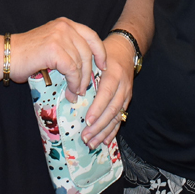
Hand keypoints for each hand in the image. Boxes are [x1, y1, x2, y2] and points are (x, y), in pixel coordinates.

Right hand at [9, 17, 106, 99]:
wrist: (6, 56)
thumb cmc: (25, 56)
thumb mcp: (51, 46)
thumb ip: (68, 51)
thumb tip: (85, 71)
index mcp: (65, 24)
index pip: (91, 36)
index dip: (100, 52)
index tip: (104, 67)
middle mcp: (65, 27)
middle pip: (88, 51)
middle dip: (90, 72)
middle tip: (86, 88)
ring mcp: (60, 36)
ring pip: (81, 63)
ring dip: (81, 81)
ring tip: (76, 93)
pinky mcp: (55, 49)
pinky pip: (73, 70)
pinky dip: (74, 83)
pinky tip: (70, 91)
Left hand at [81, 33, 133, 148]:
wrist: (124, 49)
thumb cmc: (103, 53)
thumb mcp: (93, 57)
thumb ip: (83, 71)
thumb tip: (67, 91)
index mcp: (113, 74)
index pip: (106, 94)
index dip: (97, 109)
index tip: (87, 121)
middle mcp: (122, 86)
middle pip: (112, 109)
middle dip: (98, 126)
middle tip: (85, 137)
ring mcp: (127, 94)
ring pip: (117, 117)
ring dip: (104, 132)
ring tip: (92, 143)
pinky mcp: (127, 100)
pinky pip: (120, 118)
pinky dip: (113, 131)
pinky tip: (105, 141)